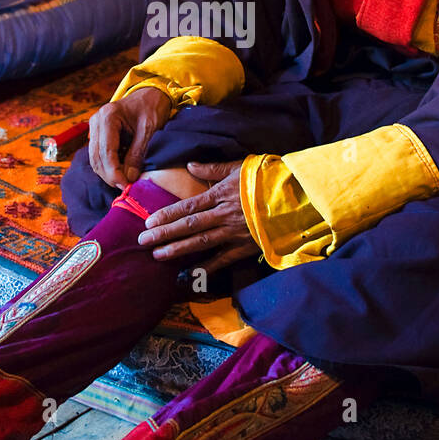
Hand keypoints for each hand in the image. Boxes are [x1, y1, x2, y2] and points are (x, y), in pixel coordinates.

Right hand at [88, 86, 171, 189]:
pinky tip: (121, 171)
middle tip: (125, 187)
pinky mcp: (98, 133)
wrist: (150, 95)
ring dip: (108, 173)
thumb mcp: (148, 130)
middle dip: (110, 175)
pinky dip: (108, 166)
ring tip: (124, 181)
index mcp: (108, 116)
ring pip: (95, 159)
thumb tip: (128, 178)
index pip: (106, 151)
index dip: (114, 172)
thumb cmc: (151, 108)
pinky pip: (98, 155)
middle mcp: (96, 121)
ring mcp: (95, 127)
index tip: (125, 185)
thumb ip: (137, 153)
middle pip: (96, 157)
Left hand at [137, 160, 258, 273]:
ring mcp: (233, 233)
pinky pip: (221, 260)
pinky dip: (204, 268)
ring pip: (200, 243)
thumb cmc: (267, 179)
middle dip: (163, 234)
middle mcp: (223, 215)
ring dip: (177, 250)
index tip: (148, 222)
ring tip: (157, 255)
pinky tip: (187, 274)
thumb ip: (213, 169)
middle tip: (142, 241)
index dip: (166, 215)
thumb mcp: (239, 167)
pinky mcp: (244, 248)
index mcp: (220, 195)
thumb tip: (190, 165)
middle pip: (187, 226)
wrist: (296, 198)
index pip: (187, 207)